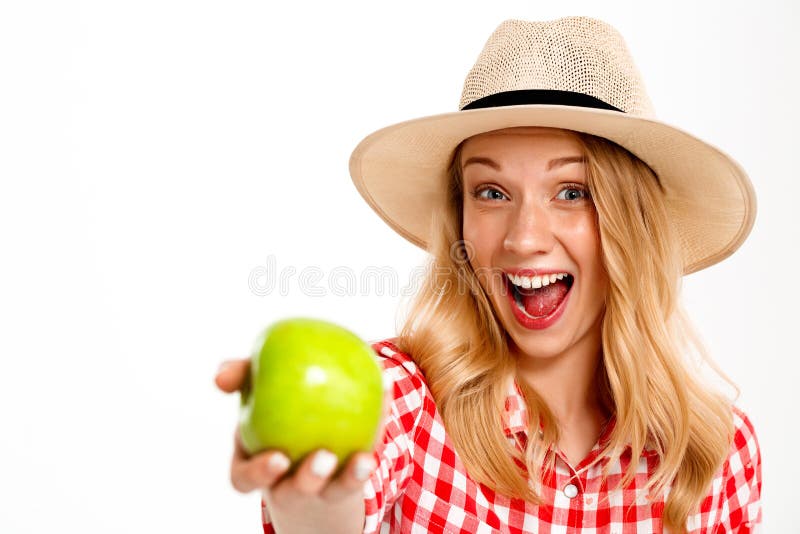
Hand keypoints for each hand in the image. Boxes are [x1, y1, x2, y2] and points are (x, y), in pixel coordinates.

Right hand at [216, 359, 371, 533]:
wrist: (305, 437)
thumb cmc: (273, 410)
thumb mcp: (253, 395)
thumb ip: (240, 379)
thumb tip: (219, 374)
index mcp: (257, 469)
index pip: (246, 477)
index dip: (259, 473)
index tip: (279, 459)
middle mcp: (287, 486)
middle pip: (293, 494)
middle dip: (307, 481)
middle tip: (323, 459)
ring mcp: (320, 487)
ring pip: (332, 490)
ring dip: (348, 476)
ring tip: (363, 460)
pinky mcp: (348, 479)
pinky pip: (363, 465)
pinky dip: (375, 433)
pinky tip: (384, 398)